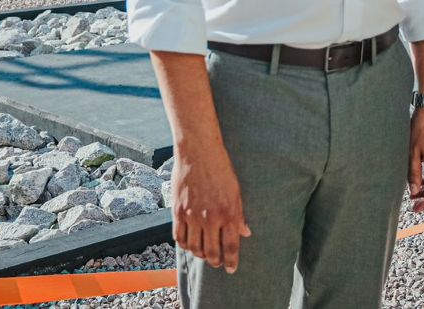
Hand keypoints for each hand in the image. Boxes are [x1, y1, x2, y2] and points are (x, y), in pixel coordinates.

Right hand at [172, 146, 250, 273]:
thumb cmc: (221, 169)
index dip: (231, 261)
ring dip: (200, 255)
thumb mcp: (236, 191)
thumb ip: (239, 215)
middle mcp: (210, 218)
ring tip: (205, 255)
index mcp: (228, 213)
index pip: (231, 246)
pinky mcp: (178, 211)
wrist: (198, 152)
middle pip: (211, 252)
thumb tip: (245, 233)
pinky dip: (185, 245)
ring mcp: (192, 215)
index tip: (231, 270)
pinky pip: (179, 237)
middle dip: (216, 261)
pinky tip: (190, 244)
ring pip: (194, 247)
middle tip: (218, 263)